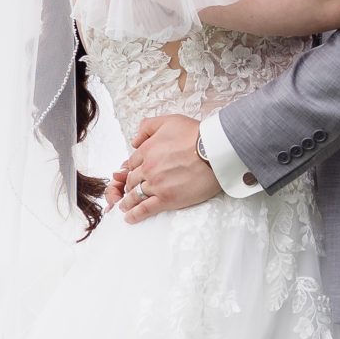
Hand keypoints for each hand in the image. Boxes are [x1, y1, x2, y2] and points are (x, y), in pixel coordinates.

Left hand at [105, 114, 221, 224]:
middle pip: (132, 179)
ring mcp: (157, 184)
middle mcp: (148, 168)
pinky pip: (145, 209)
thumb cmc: (196, 135)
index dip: (131, 169)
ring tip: (124, 206)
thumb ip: (148, 127)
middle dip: (128, 185)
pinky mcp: (167, 199)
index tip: (131, 174)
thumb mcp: (169, 121)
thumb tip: (134, 140)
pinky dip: (135, 215)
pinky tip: (129, 218)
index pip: (131, 163)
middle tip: (128, 190)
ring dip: (128, 202)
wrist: (215, 150)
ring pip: (135, 195)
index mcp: (147, 150)